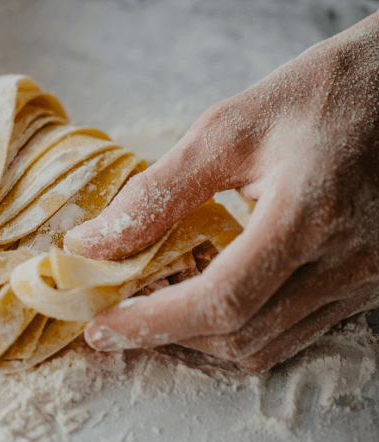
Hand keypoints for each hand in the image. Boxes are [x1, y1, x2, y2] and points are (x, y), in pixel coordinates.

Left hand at [64, 11, 378, 373]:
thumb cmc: (317, 96)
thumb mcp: (226, 130)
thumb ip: (155, 193)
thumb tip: (89, 244)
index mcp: (310, 213)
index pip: (221, 299)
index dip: (152, 322)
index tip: (100, 328)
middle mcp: (347, 261)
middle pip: (240, 336)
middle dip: (166, 336)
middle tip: (114, 316)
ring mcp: (365, 280)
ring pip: (266, 346)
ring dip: (198, 339)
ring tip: (151, 308)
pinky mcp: (367, 285)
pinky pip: (292, 332)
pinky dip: (237, 328)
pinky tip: (201, 298)